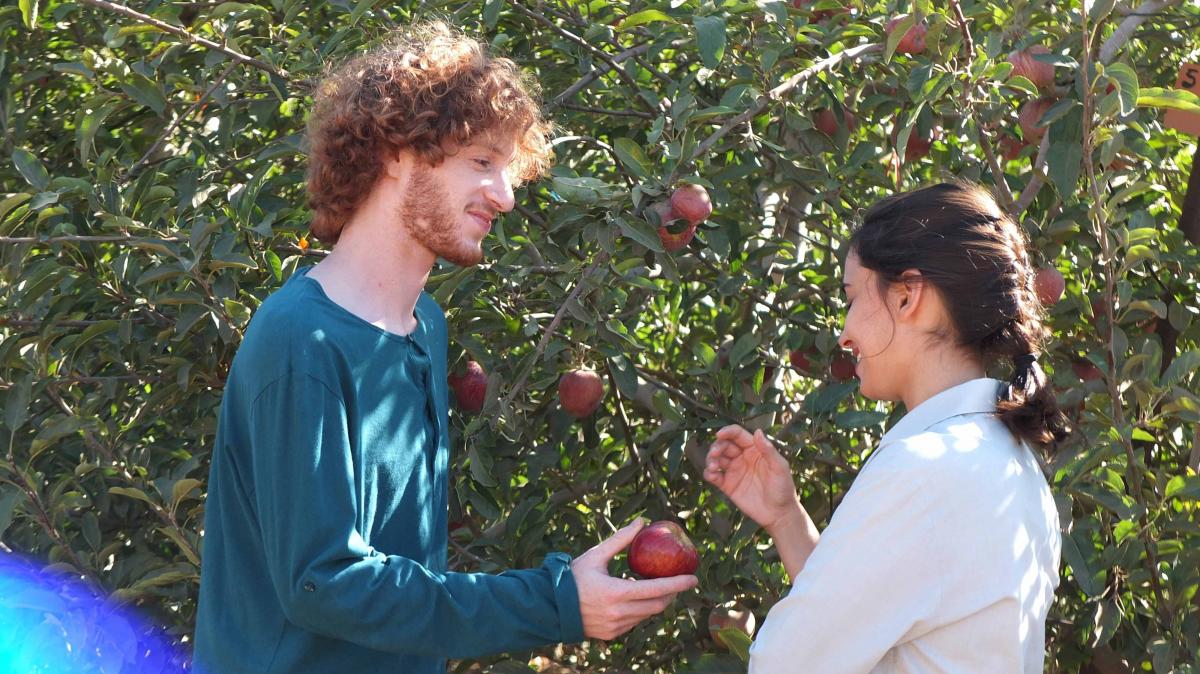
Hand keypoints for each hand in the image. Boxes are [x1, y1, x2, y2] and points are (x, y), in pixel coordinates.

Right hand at [571, 519, 698, 639]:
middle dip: (671, 594)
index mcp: (617, 592)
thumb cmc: (574, 577)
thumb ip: (621, 539)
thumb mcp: (596, 555)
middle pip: (658, 606)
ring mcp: (616, 627)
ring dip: (656, 602)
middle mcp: (619, 613)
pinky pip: (635, 622)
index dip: (678, 584)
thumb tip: (641, 520)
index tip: (693, 578)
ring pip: (647, 615)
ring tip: (656, 588)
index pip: (657, 589)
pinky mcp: (612, 635)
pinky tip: (635, 599)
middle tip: (678, 582)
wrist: (551, 607)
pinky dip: (640, 611)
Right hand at [704, 425, 801, 532]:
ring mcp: (734, 471)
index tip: (719, 434)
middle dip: (716, 447)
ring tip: (713, 466)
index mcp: (754, 450)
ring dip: (710, 459)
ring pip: (716, 459)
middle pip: (724, 445)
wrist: (779, 514)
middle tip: (714, 454)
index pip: (738, 435)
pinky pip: (714, 476)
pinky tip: (711, 475)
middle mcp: (742, 458)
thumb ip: (768, 450)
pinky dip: (708, 473)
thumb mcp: (780, 467)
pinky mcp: (728, 485)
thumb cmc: (783, 489)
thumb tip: (757, 431)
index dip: (727, 431)